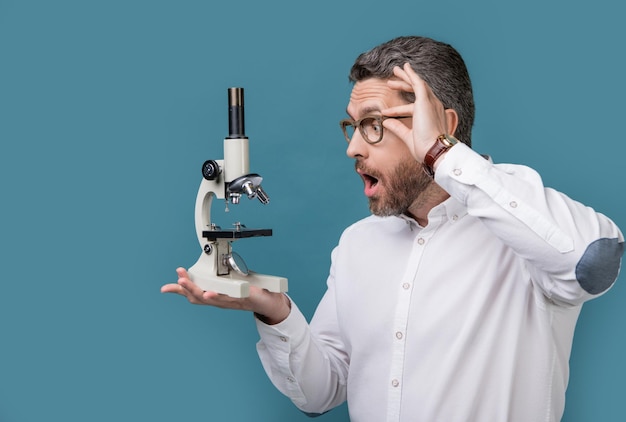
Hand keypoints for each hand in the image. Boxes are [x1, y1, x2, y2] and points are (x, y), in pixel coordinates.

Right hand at [161, 268, 290, 324]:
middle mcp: (222, 301)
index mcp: (216, 297)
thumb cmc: (248, 292)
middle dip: (187, 288)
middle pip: (200, 298)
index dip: (179, 291)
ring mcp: (234, 301)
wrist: (270, 302)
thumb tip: (203, 267)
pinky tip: (210, 293)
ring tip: (187, 284)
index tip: (165, 287)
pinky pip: (233, 297)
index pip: (194, 295)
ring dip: (198, 291)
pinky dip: (220, 296)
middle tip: (178, 279)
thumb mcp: (228, 282)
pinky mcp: (248, 297)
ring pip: (213, 299)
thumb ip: (215, 277)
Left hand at [382, 63, 457, 162]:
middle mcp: (433, 107)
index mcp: (430, 117)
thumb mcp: (408, 136)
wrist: (434, 149)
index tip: (386, 111)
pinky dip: (411, 75)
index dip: (399, 108)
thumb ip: (398, 128)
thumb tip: (385, 122)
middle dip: (404, 84)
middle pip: (417, 92)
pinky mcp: (426, 101)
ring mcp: (431, 103)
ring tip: (395, 70)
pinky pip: (418, 83)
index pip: (414, 108)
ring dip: (406, 76)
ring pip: (418, 84)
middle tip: (391, 82)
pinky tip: (405, 68)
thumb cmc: (425, 148)